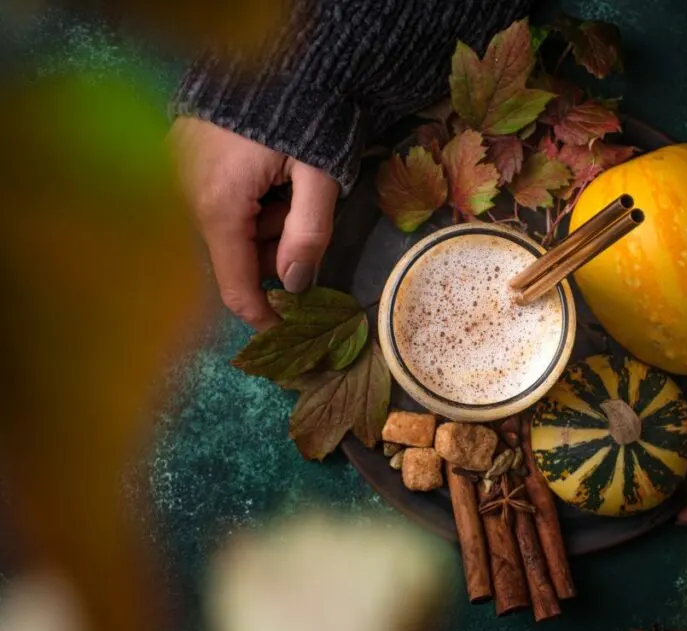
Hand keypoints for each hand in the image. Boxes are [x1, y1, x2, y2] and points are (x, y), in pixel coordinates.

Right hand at [169, 117, 339, 329]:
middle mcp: (189, 196)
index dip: (261, 316)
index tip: (284, 331)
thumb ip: (310, 233)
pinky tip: (267, 170)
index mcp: (220, 207)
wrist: (274, 55)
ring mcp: (181, 176)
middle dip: (275, 249)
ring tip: (288, 180)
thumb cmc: (300, 113)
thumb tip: (295, 284)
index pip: (236, 287)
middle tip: (303, 210)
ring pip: (230, 228)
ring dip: (264, 221)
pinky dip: (248, 199)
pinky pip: (218, 200)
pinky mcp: (183, 157)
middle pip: (237, 255)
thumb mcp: (318, 175)